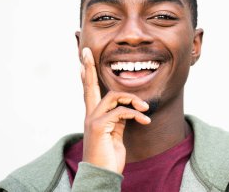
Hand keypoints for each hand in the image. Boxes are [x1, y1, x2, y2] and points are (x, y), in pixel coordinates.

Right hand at [80, 47, 150, 173]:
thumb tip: (127, 108)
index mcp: (95, 116)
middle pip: (89, 86)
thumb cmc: (109, 157)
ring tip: (145, 109)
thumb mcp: (116, 134)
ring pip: (113, 97)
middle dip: (88, 67)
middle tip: (85, 51)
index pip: (90, 91)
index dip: (87, 76)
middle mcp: (90, 115)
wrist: (102, 176)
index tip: (83, 62)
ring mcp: (92, 120)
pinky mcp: (98, 126)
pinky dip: (135, 114)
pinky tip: (144, 120)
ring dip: (133, 100)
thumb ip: (118, 119)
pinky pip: (121, 111)